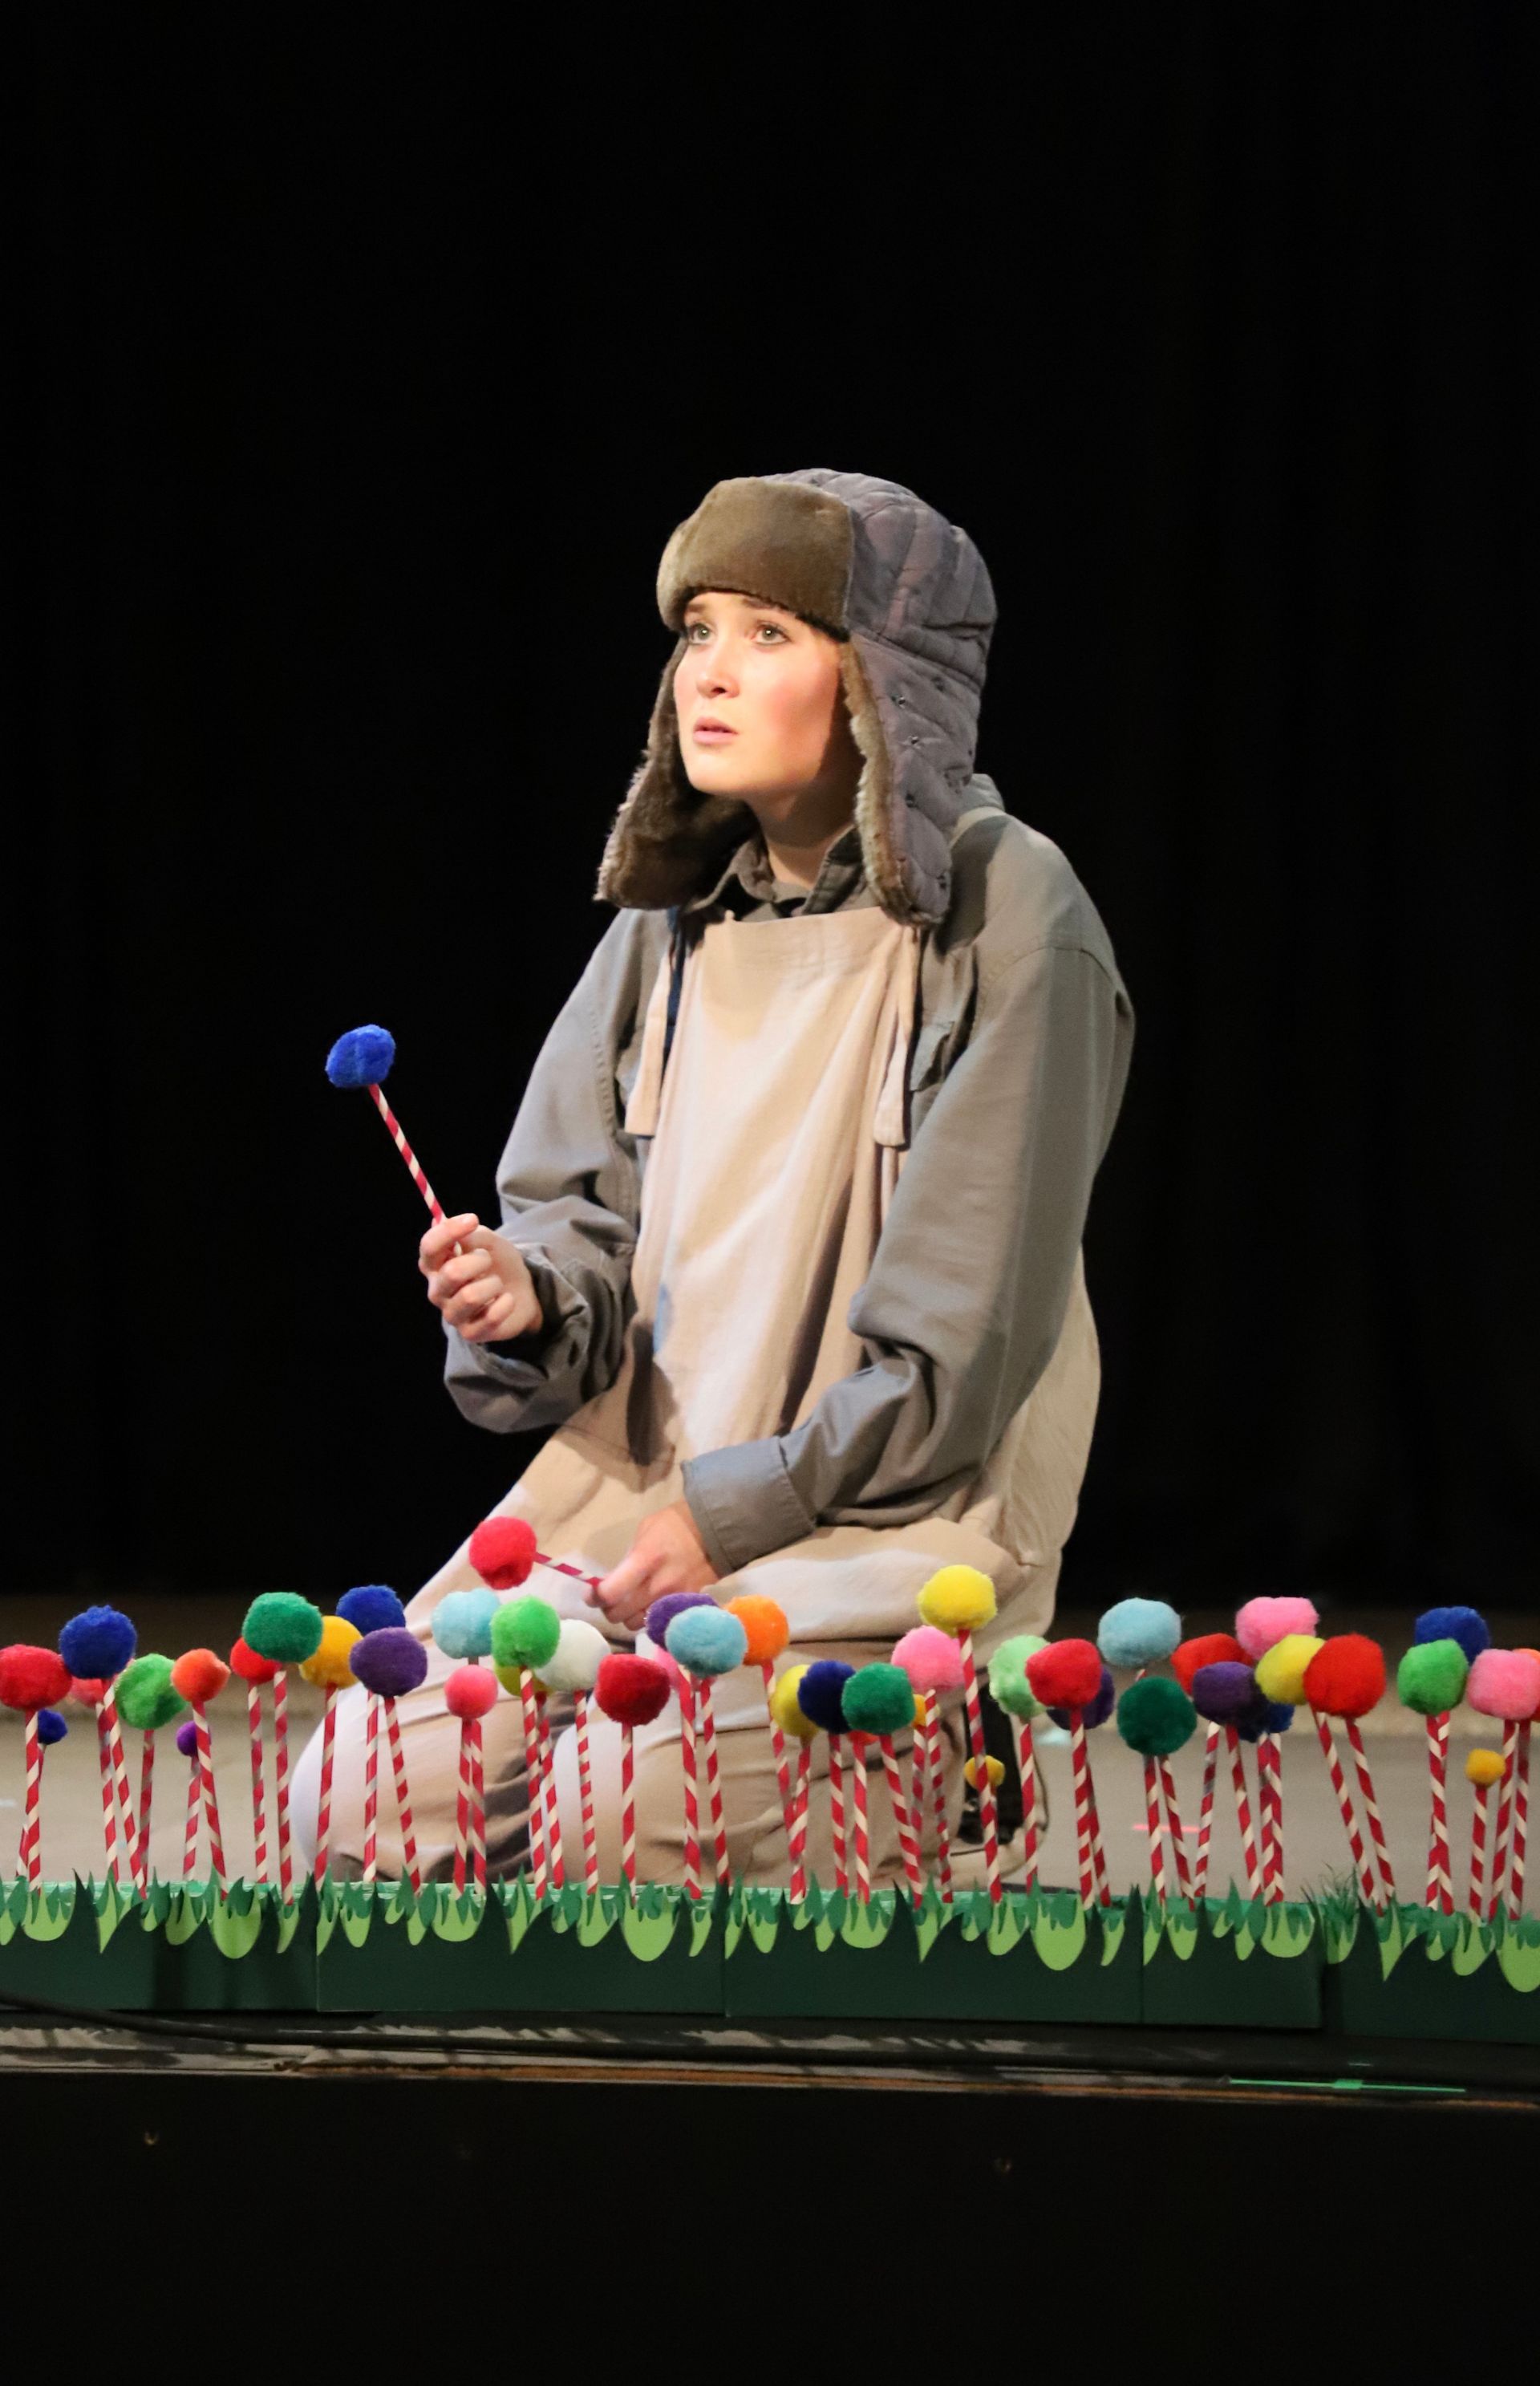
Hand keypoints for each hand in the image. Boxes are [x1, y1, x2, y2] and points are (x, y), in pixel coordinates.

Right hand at [420, 1211, 543, 1342]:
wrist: (521, 1291)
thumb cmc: (497, 1263)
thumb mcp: (489, 1241)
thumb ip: (474, 1235)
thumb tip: (462, 1232)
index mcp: (435, 1265)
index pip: (429, 1247)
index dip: (448, 1231)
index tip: (472, 1220)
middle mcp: (438, 1290)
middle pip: (451, 1273)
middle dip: (479, 1260)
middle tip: (488, 1260)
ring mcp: (452, 1314)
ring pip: (470, 1296)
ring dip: (492, 1284)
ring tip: (496, 1283)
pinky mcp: (470, 1333)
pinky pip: (490, 1317)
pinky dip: (505, 1303)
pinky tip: (505, 1300)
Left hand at [586, 1499, 720, 1633]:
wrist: (715, 1532)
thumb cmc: (674, 1525)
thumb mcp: (645, 1531)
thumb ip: (629, 1559)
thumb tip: (614, 1580)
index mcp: (645, 1560)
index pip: (610, 1593)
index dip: (595, 1597)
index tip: (591, 1595)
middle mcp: (658, 1585)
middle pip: (620, 1615)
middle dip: (610, 1609)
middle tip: (611, 1600)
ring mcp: (673, 1600)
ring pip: (637, 1625)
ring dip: (629, 1617)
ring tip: (631, 1605)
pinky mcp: (686, 1608)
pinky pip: (658, 1623)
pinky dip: (649, 1620)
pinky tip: (649, 1609)